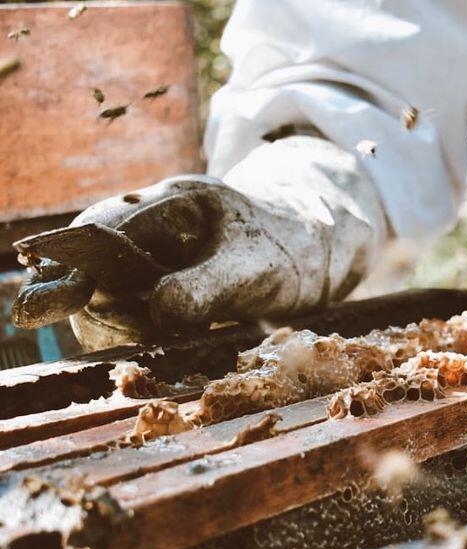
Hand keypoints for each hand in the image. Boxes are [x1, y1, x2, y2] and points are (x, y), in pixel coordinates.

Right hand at [14, 171, 369, 350]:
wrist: (313, 251)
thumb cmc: (287, 253)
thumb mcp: (255, 270)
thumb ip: (208, 288)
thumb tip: (158, 312)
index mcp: (174, 202)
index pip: (103, 232)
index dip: (78, 269)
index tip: (68, 302)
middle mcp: (150, 220)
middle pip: (89, 262)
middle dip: (93, 304)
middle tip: (110, 333)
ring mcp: (147, 249)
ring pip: (100, 290)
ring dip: (112, 324)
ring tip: (151, 342)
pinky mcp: (151, 277)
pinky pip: (120, 306)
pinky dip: (128, 331)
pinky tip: (154, 343)